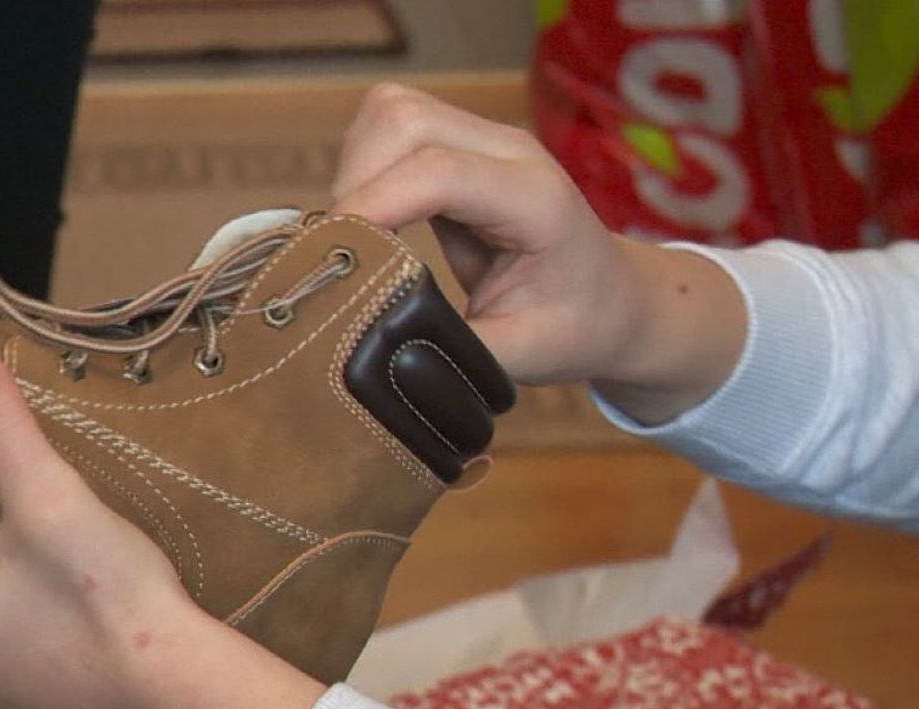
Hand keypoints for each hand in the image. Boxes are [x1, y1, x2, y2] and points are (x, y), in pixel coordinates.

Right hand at [332, 83, 745, 423]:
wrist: (614, 300)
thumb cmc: (574, 327)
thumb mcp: (519, 357)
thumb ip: (450, 351)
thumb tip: (373, 347)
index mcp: (534, 200)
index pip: (437, 172)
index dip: (373, 205)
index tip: (333, 256)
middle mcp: (509, 152)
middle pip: (405, 120)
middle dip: (355, 180)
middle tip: (340, 249)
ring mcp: (483, 139)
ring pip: (389, 113)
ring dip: (354, 168)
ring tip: (353, 234)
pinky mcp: (458, 143)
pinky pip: (388, 128)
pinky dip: (362, 167)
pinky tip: (369, 219)